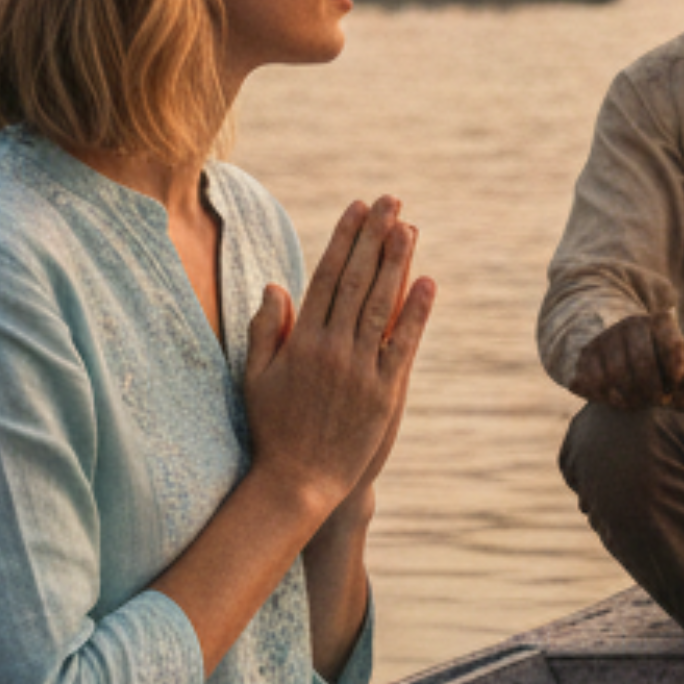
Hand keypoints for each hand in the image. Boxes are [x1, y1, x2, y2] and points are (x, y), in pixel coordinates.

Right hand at [242, 197, 435, 516]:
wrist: (298, 483)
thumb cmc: (273, 430)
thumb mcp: (256, 377)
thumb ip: (265, 330)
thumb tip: (276, 285)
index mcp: (300, 341)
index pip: (326, 275)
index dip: (344, 238)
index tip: (357, 208)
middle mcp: (331, 348)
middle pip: (357, 280)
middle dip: (374, 236)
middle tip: (390, 201)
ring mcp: (360, 370)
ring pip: (381, 305)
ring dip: (397, 263)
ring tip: (408, 227)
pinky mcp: (385, 394)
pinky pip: (403, 345)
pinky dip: (415, 313)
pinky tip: (427, 283)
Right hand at [573, 308, 683, 412]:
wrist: (620, 345)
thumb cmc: (659, 359)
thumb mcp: (679, 362)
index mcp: (659, 320)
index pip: (672, 344)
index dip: (677, 372)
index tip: (676, 386)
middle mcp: (631, 324)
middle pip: (643, 363)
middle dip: (653, 390)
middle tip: (659, 401)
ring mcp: (606, 337)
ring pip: (616, 374)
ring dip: (631, 397)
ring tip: (640, 403)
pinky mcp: (586, 354)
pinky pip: (594, 381)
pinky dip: (608, 397)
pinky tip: (619, 400)